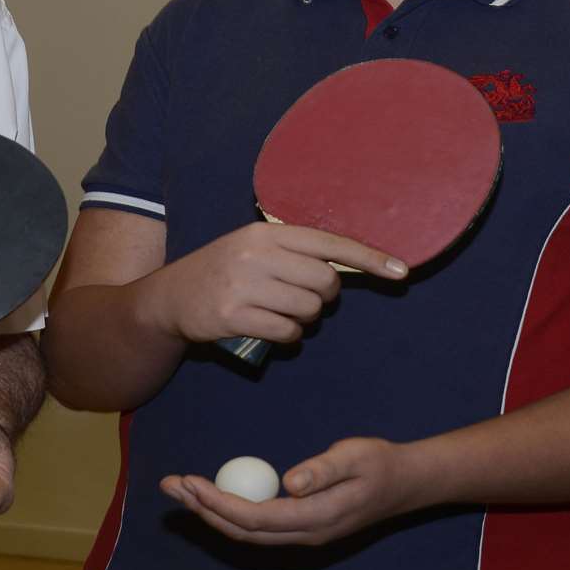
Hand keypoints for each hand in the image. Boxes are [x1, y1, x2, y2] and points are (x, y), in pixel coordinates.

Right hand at [139, 223, 405, 345]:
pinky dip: (290, 337)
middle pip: (324, 282)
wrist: (168, 299)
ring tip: (281, 314)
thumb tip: (343, 270)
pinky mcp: (234, 316)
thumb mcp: (250, 248)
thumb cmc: (220, 272)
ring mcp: (243, 285)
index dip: (369, 257)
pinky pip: (288, 332)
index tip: (401, 270)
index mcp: (264, 232)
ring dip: (305, 320)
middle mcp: (255, 254)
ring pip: (308, 310)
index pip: (328, 242)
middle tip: (305, 300)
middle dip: (324, 298)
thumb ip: (292, 253)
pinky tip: (272, 331)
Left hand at [160, 437, 423, 545]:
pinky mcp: (301, 528)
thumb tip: (290, 482)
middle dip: (203, 510)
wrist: (406, 484)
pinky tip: (211, 497)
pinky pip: (258, 528)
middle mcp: (306, 534)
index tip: (192, 481)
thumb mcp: (356, 456)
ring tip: (180, 491)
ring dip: (211, 512)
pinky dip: (229, 513)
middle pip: (243, 531)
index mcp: (317, 518)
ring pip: (248, 533)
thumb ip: (324, 469)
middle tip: (170, 486)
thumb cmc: (379, 463)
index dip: (220, 503)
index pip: (257, 518)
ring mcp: (304, 535)